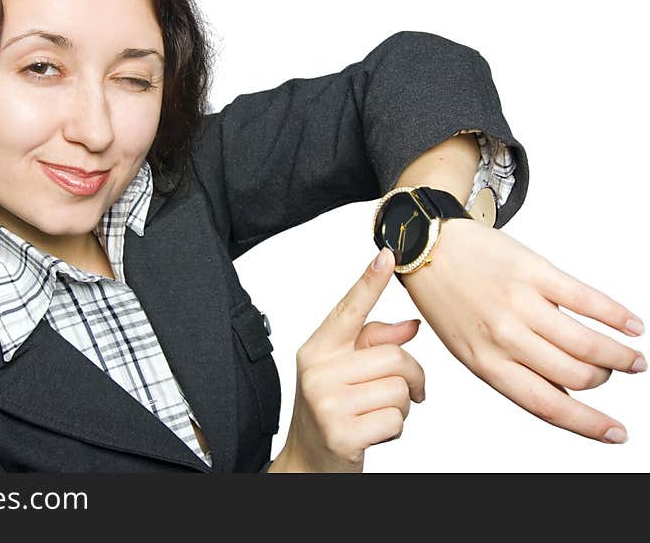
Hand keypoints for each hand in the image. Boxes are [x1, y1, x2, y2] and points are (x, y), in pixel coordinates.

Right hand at [270, 246, 424, 472]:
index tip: (386, 255)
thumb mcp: (343, 373)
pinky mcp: (341, 432)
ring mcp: (327, 401)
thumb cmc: (330, 412)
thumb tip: (411, 326)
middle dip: (411, 378)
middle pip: (395, 356)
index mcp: (317, 349)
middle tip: (403, 393)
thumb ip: (373, 344)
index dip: (369, 282)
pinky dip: (395, 429)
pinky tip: (373, 433)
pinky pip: (396, 418)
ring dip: (402, 406)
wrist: (307, 462)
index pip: (349, 310)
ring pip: (400, 388)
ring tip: (376, 414)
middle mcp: (317, 370)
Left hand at [401, 217, 644, 443]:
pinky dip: (617, 316)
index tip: (615, 432)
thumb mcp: (468, 347)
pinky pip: (585, 299)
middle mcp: (503, 337)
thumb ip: (511, 371)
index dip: (588, 424)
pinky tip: (633, 326)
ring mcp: (520, 303)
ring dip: (619, 356)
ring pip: (586, 343)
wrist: (428, 247)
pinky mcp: (533, 271)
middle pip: (574, 375)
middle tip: (610, 375)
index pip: (547, 404)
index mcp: (485, 362)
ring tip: (633, 360)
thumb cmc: (447, 300)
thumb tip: (562, 395)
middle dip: (601, 381)